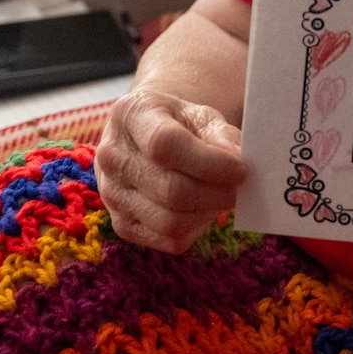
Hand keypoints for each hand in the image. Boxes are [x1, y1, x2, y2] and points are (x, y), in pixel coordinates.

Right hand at [95, 87, 245, 251]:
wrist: (148, 139)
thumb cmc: (181, 124)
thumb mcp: (202, 116)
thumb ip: (222, 136)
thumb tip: (238, 162)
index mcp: (130, 114)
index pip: (164, 144)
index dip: (208, 162)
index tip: (241, 169)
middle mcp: (112, 156)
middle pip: (169, 189)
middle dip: (215, 193)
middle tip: (239, 189)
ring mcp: (112, 194)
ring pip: (169, 221)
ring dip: (208, 212)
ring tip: (223, 197)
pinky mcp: (122, 225)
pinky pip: (168, 239)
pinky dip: (197, 228)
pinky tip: (205, 208)